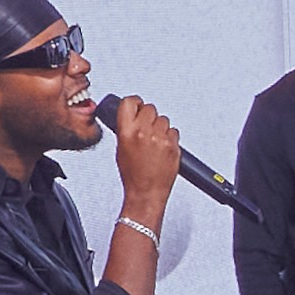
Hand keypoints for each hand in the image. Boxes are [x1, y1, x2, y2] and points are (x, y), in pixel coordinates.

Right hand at [111, 95, 180, 214]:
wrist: (146, 192)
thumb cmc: (133, 175)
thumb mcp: (121, 149)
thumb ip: (127, 130)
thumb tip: (133, 117)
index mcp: (127, 132)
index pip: (130, 102)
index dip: (135, 102)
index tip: (137, 104)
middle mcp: (144, 132)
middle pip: (150, 108)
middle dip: (149, 115)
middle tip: (147, 127)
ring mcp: (160, 139)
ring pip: (164, 119)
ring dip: (160, 127)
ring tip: (155, 141)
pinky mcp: (173, 145)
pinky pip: (174, 131)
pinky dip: (170, 137)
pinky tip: (163, 148)